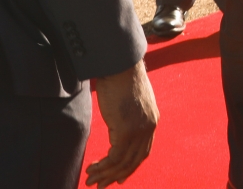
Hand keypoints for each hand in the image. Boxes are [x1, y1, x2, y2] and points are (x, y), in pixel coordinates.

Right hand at [85, 60, 157, 186]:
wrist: (121, 66)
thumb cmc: (121, 79)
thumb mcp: (129, 103)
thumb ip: (128, 118)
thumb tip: (117, 129)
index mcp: (152, 120)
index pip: (143, 152)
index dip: (131, 167)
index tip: (119, 178)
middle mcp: (149, 127)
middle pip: (134, 161)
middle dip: (116, 176)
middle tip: (100, 185)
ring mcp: (139, 130)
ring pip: (123, 162)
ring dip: (105, 174)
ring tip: (91, 180)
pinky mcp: (126, 130)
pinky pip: (115, 157)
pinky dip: (102, 166)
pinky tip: (92, 168)